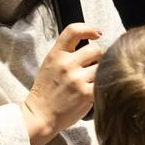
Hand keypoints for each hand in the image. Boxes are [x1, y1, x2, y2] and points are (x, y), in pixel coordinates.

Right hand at [20, 23, 102, 144]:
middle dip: (98, 57)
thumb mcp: (50, 65)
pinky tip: (97, 89)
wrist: (40, 115)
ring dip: (101, 72)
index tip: (97, 34)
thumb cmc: (46, 91)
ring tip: (93, 80)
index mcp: (56, 55)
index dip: (88, 29)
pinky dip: (103, 85)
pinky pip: (103, 82)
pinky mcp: (86, 94)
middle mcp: (67, 64)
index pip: (73, 30)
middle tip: (93, 67)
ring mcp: (77, 79)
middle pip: (96, 49)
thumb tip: (91, 45)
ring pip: (102, 66)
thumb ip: (66, 54)